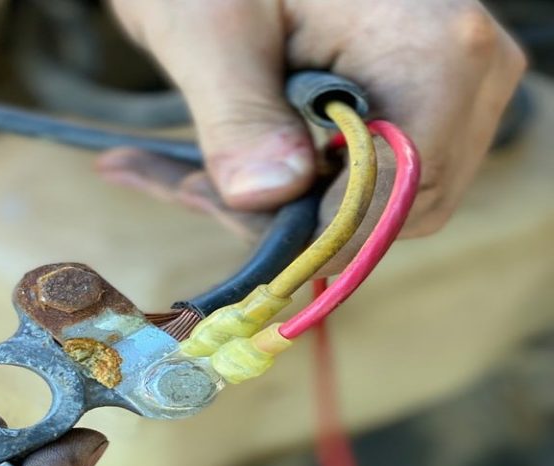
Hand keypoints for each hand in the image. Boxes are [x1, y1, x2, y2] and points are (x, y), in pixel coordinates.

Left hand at [100, 0, 525, 270]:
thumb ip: (237, 115)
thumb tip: (268, 196)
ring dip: (286, 204)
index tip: (240, 216)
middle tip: (201, 186)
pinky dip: (300, 185)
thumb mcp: (209, 30)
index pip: (402, 191)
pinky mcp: (429, 104)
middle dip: (293, 216)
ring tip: (206, 168)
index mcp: (433, 48)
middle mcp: (470, 74)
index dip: (322, 228)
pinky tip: (236, 160)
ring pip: (383, 204)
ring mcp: (458, 92)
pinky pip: (375, 179)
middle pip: (396, 207)